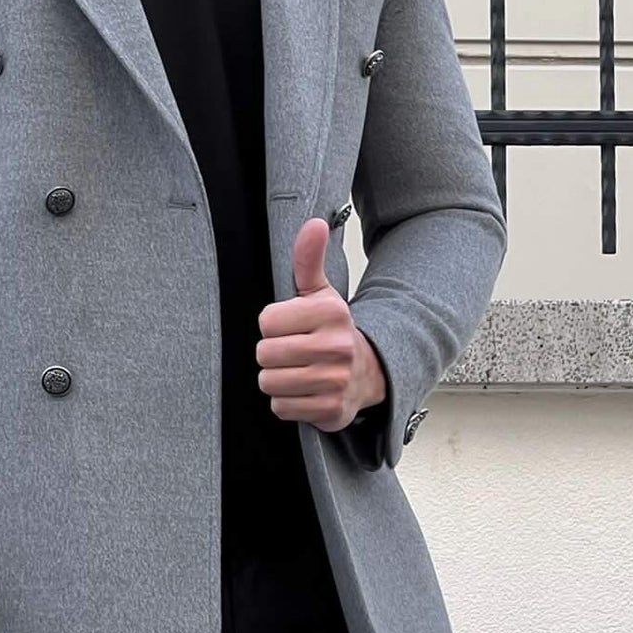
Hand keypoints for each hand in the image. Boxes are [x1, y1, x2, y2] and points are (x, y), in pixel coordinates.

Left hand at [256, 217, 386, 430]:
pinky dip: (287, 403)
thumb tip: (314, 223)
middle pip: (265, 354)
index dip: (272, 326)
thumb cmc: (332, 331)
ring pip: (270, 382)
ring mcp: (335, 381)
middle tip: (293, 352)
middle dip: (272, 354)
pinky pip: (281, 408)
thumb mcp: (320, 293)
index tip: (291, 327)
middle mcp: (336, 347)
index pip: (266, 321)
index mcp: (331, 313)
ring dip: (277, 380)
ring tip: (298, 371)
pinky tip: (305, 391)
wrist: (368, 373)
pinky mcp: (330, 409)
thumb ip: (308, 260)